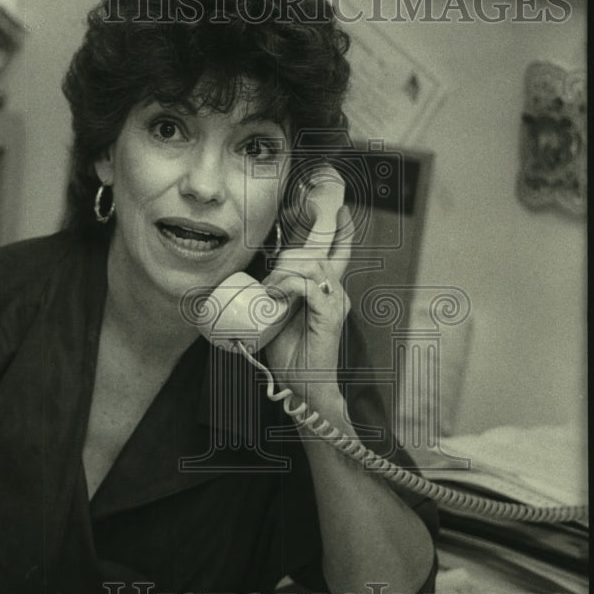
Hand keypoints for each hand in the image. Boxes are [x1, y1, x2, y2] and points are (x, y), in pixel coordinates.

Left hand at [262, 195, 354, 408]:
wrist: (304, 387)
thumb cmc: (291, 355)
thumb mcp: (278, 315)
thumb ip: (275, 294)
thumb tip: (255, 279)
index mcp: (327, 290)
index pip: (338, 250)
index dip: (338, 227)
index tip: (335, 206)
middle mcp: (336, 291)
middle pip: (321, 250)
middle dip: (295, 248)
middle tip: (276, 265)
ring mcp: (335, 301)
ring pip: (311, 264)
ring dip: (283, 271)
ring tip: (269, 289)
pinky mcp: (330, 314)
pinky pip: (307, 286)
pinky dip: (286, 286)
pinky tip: (274, 296)